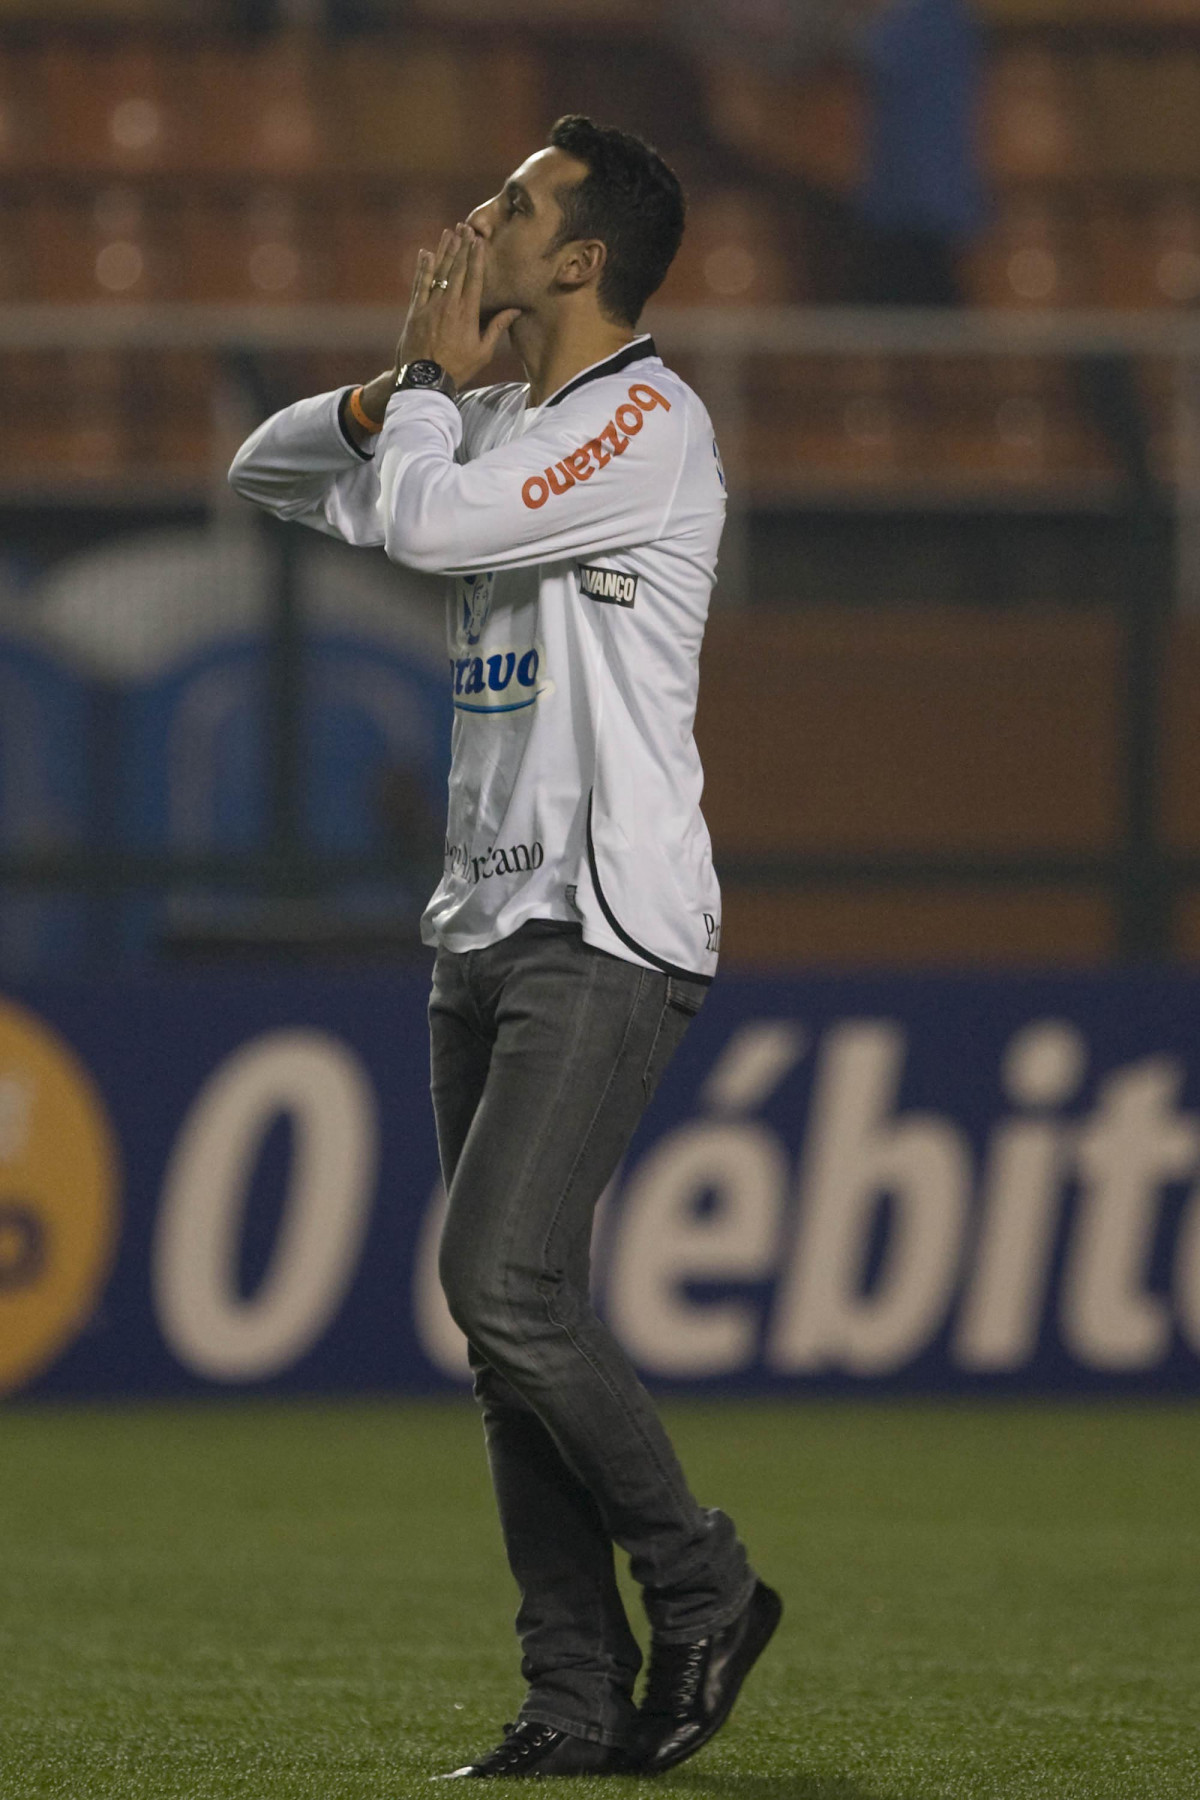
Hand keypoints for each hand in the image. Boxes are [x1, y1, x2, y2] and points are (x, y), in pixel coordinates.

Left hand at [396, 224, 520, 391]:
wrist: (425, 379)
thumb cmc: (458, 368)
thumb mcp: (483, 352)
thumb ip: (497, 327)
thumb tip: (515, 310)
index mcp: (467, 313)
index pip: (474, 278)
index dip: (476, 257)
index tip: (479, 240)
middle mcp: (448, 304)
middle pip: (457, 269)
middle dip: (462, 247)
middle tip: (466, 227)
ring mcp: (430, 306)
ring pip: (439, 272)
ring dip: (445, 251)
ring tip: (450, 233)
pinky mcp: (415, 311)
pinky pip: (420, 284)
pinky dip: (423, 268)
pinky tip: (426, 253)